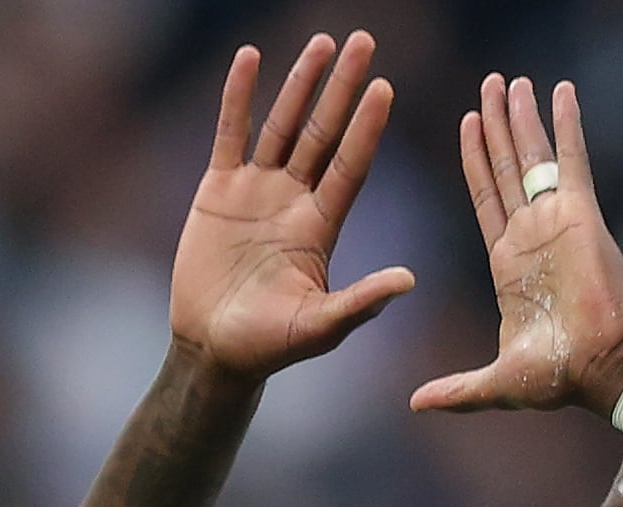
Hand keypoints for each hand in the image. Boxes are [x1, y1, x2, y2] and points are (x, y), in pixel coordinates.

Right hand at [172, 34, 416, 379]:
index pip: (350, 165)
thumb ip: (360, 303)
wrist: (212, 351)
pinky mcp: (218, 189)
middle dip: (343, 87)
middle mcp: (294, 199)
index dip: (366, 127)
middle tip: (364, 40)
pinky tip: (250, 57)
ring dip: (301, 82)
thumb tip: (409, 280)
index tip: (384, 87)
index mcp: (321, 227)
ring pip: (283, 124)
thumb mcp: (319, 328)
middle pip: (323, 132)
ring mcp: (257, 190)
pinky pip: (230, 133)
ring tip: (322, 42)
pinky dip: (238, 96)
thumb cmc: (268, 347)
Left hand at [410, 77, 622, 420]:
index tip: (467, 124)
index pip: (485, 198)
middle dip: (497, 126)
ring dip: (522, 116)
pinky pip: (571, 158)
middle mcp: (531, 234)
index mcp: (509, 263)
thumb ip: (458, 388)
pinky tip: (561, 91)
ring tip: (511, 80)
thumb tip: (417, 404)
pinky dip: (567, 123)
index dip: (475, 161)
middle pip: (506, 166)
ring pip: (533, 155)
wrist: (604, 368)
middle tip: (489, 85)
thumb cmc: (560, 376)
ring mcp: (556, 220)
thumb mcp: (496, 383)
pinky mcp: (581, 214)